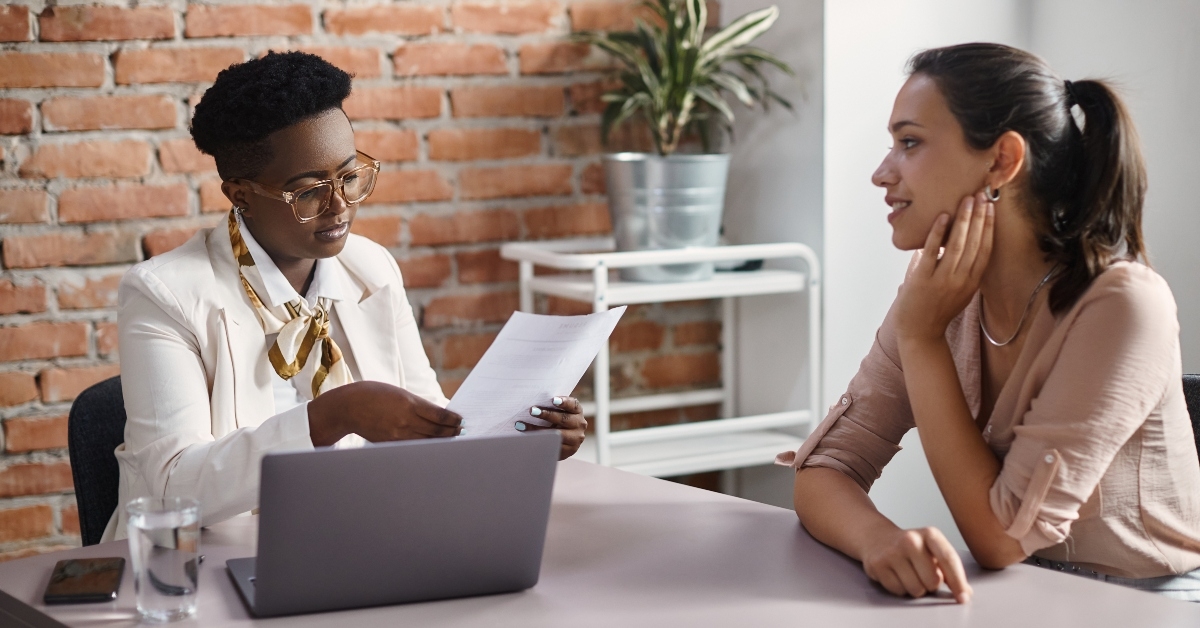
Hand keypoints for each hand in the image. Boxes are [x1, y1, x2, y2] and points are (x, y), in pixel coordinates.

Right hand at [308, 381, 461, 445]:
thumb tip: (439, 415)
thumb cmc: (375, 394)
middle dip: (452, 431)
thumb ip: (418, 404)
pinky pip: (413, 446)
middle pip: (436, 430)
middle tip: (462, 431)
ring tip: (452, 439)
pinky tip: (433, 444)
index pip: (440, 415)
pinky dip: (426, 445)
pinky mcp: (390, 443)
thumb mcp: (399, 393)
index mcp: (409, 402)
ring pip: (427, 440)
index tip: (462, 420)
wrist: (348, 407)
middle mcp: (405, 419)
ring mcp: (398, 434)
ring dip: (442, 441)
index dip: (454, 419)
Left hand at [515, 396, 585, 460]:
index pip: (573, 405)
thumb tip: (533, 400)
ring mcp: (575, 439)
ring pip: (557, 434)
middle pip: (564, 419)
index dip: (564, 402)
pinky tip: (526, 438)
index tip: (552, 400)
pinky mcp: (569, 451)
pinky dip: (538, 441)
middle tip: (532, 411)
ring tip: (522, 425)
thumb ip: (551, 406)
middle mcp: (580, 425)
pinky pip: (552, 446)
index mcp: (577, 411)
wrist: (560, 440)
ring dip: (538, 430)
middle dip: (547, 415)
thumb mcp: (558, 411)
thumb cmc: (556, 420)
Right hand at [861, 526, 972, 603]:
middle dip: (931, 585)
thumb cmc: (911, 547)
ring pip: (916, 589)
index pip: (949, 559)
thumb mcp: (933, 550)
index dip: (958, 581)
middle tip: (923, 574)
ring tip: (909, 574)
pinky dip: (900, 588)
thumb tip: (965, 592)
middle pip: (933, 581)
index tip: (963, 597)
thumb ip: (950, 569)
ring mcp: (892, 552)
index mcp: (930, 534)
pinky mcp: (878, 565)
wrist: (877, 537)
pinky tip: (897, 575)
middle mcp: (911, 540)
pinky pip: (899, 591)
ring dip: (916, 588)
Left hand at [893, 192, 994, 343]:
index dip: (989, 227)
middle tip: (981, 194)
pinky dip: (938, 233)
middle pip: (976, 243)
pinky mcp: (924, 280)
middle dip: (980, 217)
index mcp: (972, 282)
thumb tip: (955, 243)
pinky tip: (943, 217)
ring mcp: (943, 280)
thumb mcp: (958, 291)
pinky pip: (932, 252)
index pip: (986, 249)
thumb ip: (960, 269)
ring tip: (966, 200)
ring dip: (963, 220)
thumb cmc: (936, 310)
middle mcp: (962, 280)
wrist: (920, 333)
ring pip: (958, 245)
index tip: (991, 207)